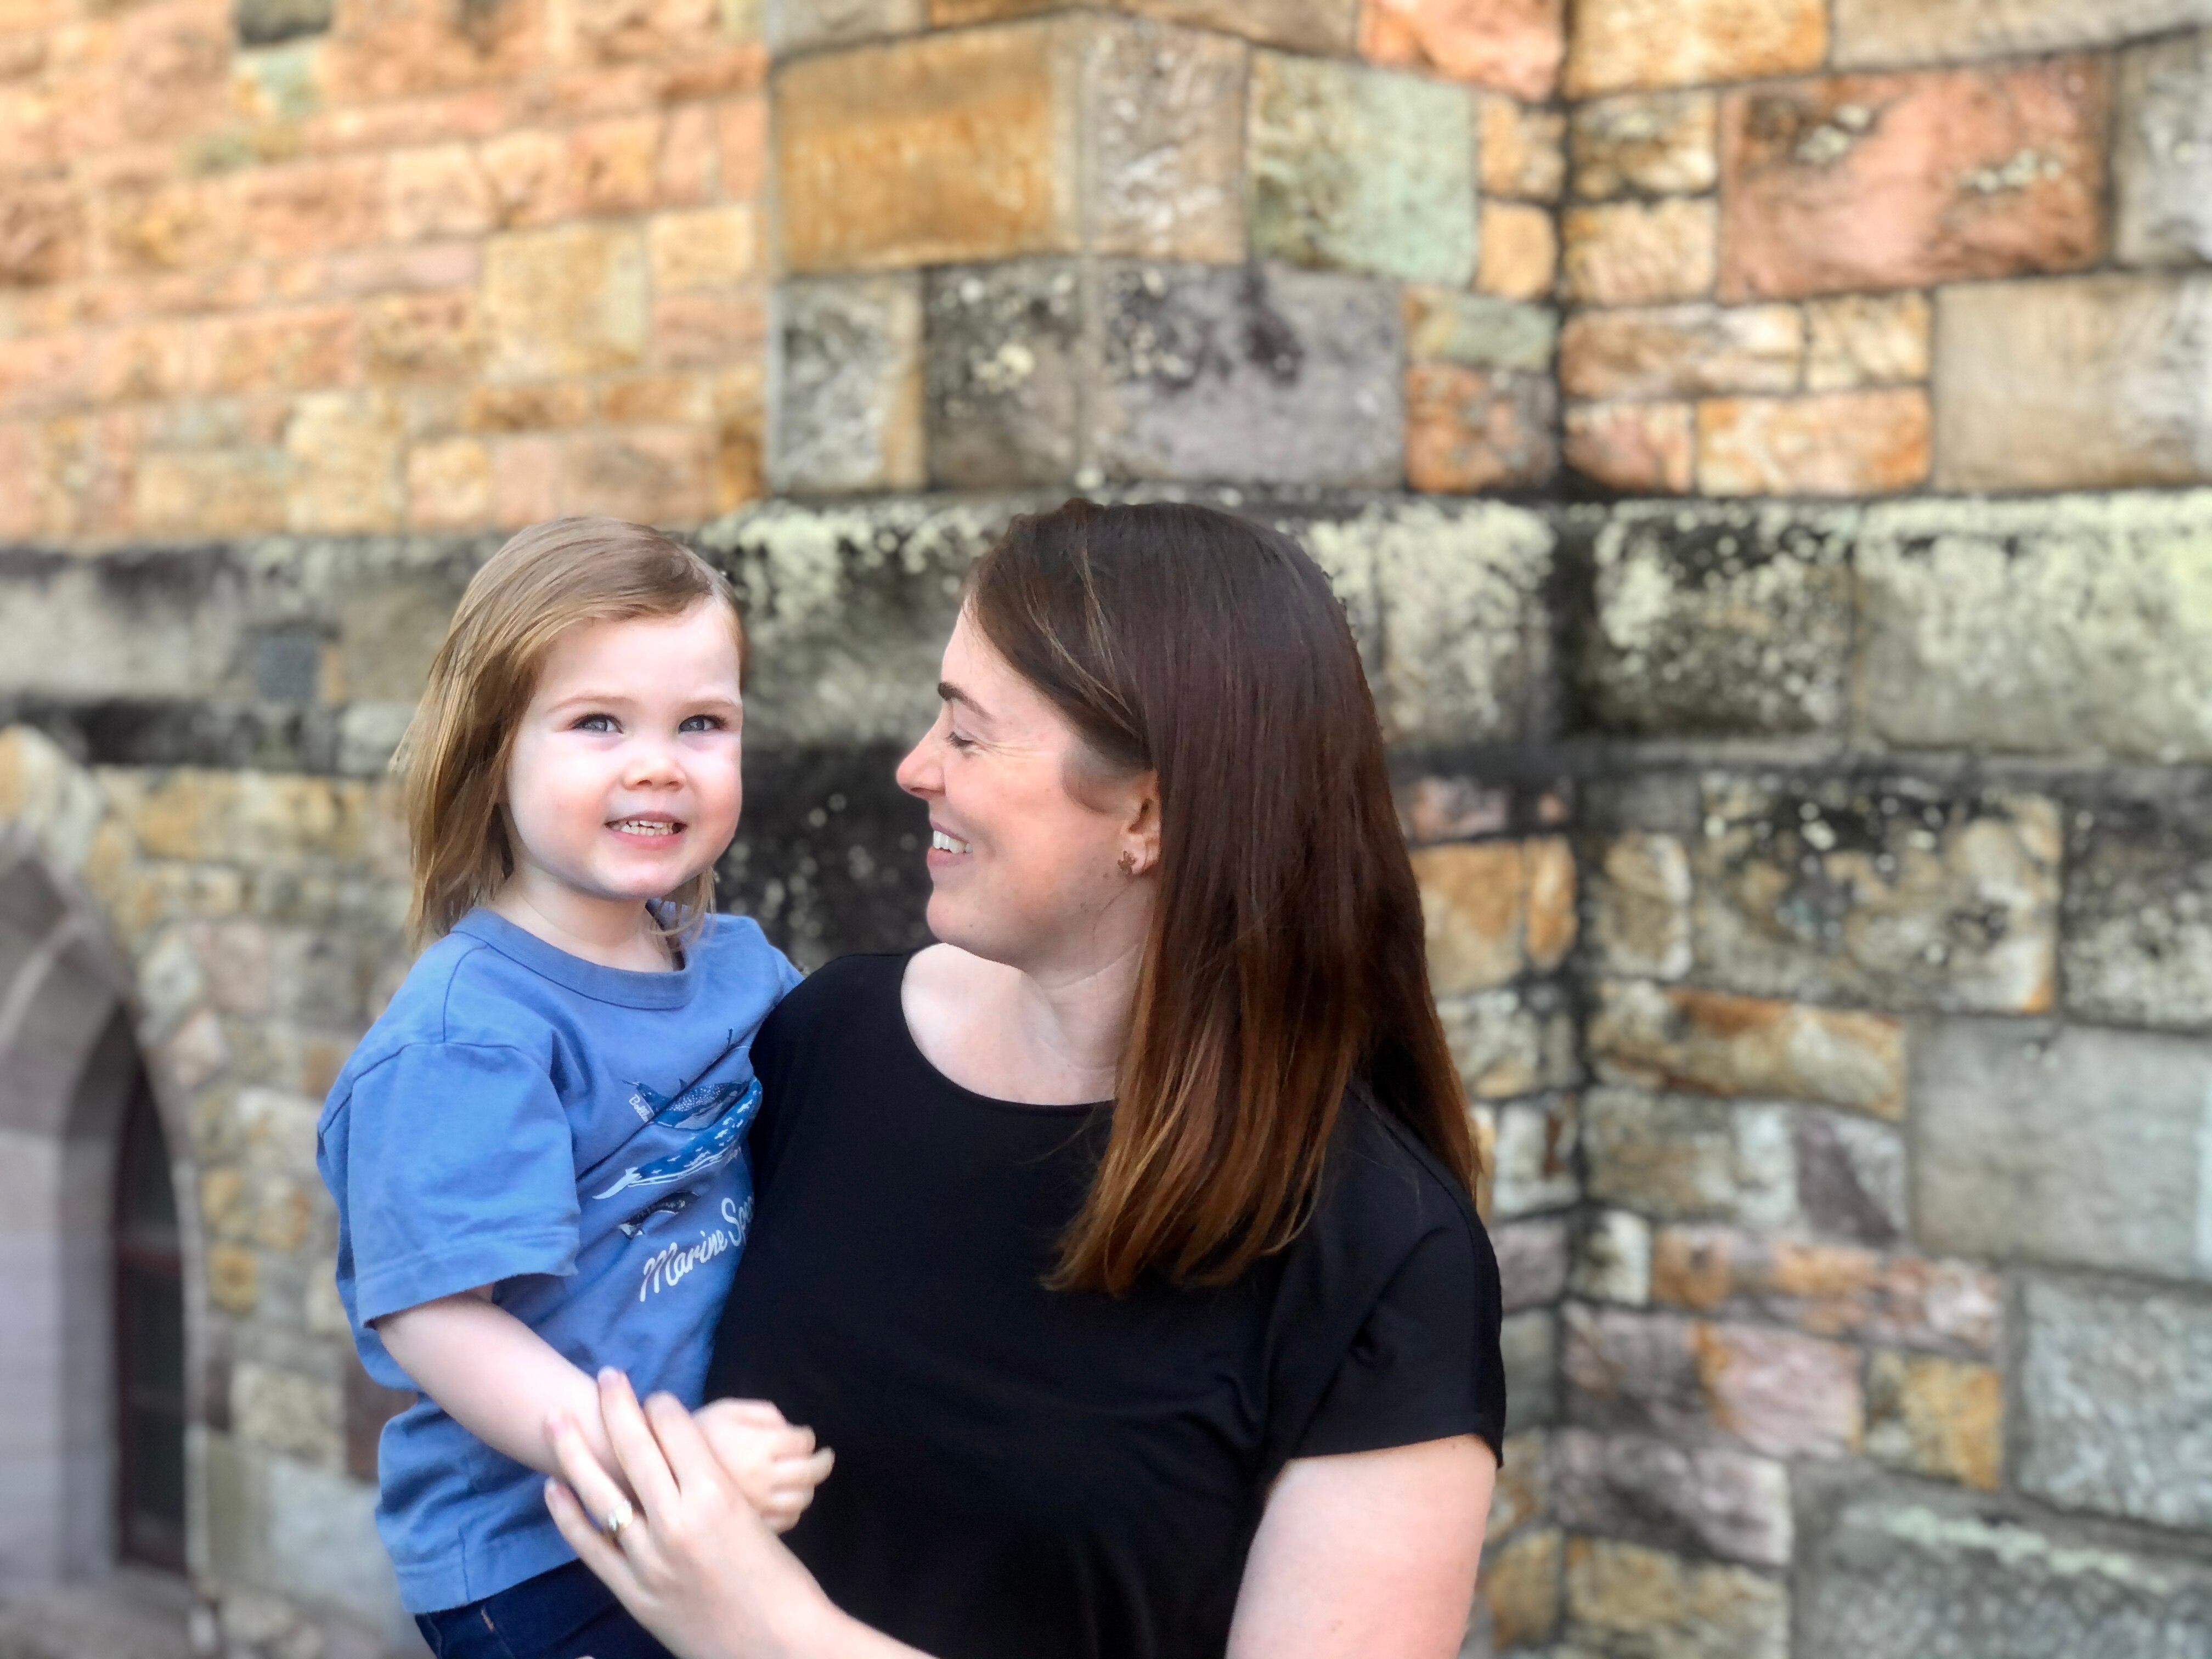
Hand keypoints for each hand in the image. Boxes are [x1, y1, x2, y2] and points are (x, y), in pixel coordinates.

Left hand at [544, 1370, 840, 1658]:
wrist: (778, 1645)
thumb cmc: (781, 1583)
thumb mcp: (757, 1520)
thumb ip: (718, 1490)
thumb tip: (689, 1463)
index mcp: (716, 1496)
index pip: (677, 1431)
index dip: (663, 1406)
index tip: (654, 1395)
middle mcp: (676, 1521)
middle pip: (636, 1449)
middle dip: (617, 1406)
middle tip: (605, 1377)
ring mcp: (649, 1558)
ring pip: (602, 1493)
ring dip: (575, 1452)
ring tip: (556, 1420)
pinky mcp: (632, 1592)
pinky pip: (591, 1547)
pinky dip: (569, 1516)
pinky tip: (553, 1489)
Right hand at [694, 1398, 833, 1532]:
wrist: (660, 1475)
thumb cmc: (696, 1435)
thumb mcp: (726, 1409)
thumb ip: (763, 1413)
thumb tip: (790, 1428)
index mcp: (758, 1447)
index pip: (802, 1442)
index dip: (806, 1437)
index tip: (804, 1436)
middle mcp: (763, 1479)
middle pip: (809, 1473)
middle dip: (822, 1463)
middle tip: (824, 1457)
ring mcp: (758, 1507)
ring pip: (801, 1501)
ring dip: (808, 1487)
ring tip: (805, 1479)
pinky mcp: (750, 1528)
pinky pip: (785, 1522)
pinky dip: (792, 1511)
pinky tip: (786, 1501)